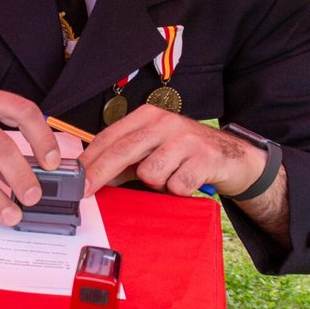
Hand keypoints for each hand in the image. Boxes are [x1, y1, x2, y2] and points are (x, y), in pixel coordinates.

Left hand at [79, 103, 265, 196]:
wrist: (234, 157)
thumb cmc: (187, 153)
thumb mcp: (153, 150)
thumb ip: (125, 161)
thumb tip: (93, 177)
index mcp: (148, 116)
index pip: (110, 137)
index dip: (90, 159)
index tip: (75, 178)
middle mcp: (165, 122)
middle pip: (123, 150)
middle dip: (100, 174)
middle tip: (85, 192)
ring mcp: (186, 139)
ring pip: (149, 172)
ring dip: (156, 184)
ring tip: (170, 178)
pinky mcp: (204, 158)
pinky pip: (175, 186)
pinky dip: (177, 191)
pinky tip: (187, 182)